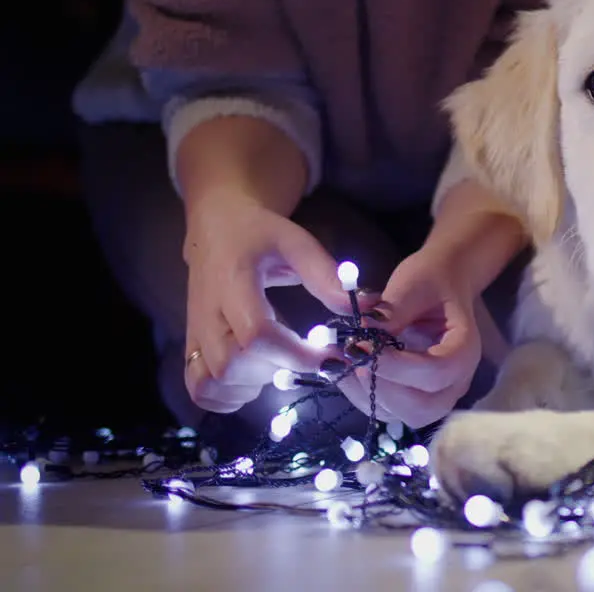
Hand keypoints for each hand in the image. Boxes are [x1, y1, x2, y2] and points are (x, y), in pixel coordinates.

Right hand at [182, 190, 351, 412]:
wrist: (217, 229)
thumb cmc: (260, 235)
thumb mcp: (296, 243)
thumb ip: (327, 276)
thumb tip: (370, 307)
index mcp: (232, 282)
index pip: (256, 334)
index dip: (296, 354)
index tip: (331, 356)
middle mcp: (206, 313)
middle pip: (230, 366)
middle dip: (274, 371)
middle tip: (301, 356)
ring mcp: (194, 333)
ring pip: (212, 382)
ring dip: (251, 387)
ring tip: (276, 364)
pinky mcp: (191, 346)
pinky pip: (199, 389)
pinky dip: (227, 397)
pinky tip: (253, 379)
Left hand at [336, 247, 481, 428]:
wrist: (443, 283)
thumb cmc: (433, 280)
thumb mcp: (413, 284)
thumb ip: (393, 310)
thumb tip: (365, 333)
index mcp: (464, 350)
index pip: (435, 373)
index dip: (396, 366)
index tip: (360, 346)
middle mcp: (456, 380)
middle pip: (422, 407)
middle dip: (381, 388)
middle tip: (351, 358)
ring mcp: (437, 394)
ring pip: (402, 415)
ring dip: (366, 394)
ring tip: (340, 361)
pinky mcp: (416, 397)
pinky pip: (389, 411)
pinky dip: (362, 395)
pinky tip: (344, 368)